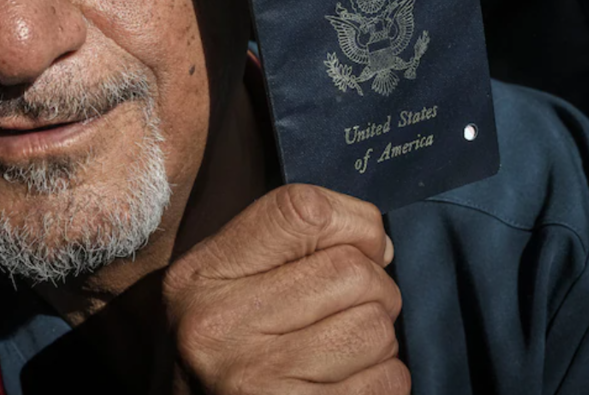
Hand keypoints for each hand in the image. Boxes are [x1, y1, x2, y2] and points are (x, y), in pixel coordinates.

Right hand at [162, 184, 409, 393]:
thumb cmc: (227, 343)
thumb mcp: (228, 280)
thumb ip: (291, 245)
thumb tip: (380, 247)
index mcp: (203, 275)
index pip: (305, 212)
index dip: (354, 223)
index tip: (358, 247)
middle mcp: (222, 323)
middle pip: (353, 272)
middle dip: (375, 288)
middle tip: (352, 307)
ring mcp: (257, 378)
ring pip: (375, 329)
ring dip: (378, 339)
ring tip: (343, 347)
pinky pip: (386, 382)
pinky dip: (383, 379)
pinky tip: (347, 380)